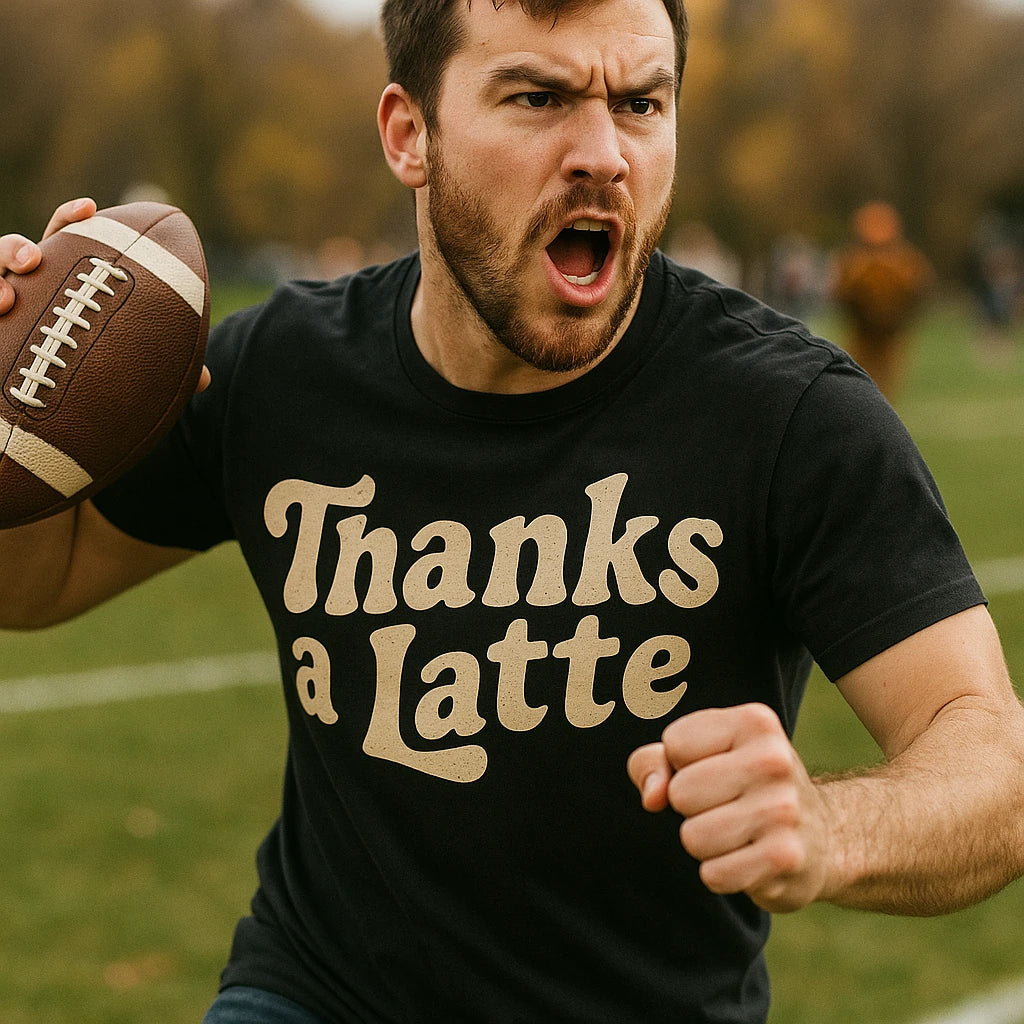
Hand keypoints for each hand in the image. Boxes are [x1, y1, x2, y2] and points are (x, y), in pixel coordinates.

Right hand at [1, 197, 210, 391]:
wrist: (51, 413)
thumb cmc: (90, 376)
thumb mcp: (124, 366)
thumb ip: (156, 365)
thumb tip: (205, 380)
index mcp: (63, 283)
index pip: (63, 241)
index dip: (72, 219)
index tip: (90, 208)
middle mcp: (28, 291)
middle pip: (15, 255)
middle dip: (18, 248)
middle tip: (35, 258)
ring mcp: (3, 307)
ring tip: (7, 297)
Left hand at [627, 703, 834, 912]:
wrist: (821, 836)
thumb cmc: (740, 785)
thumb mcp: (698, 756)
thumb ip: (652, 763)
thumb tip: (652, 796)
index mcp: (754, 722)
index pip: (674, 744)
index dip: (681, 764)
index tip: (713, 768)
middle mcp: (774, 760)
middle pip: (680, 793)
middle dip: (690, 807)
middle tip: (725, 805)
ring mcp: (784, 809)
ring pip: (693, 837)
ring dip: (704, 843)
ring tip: (737, 832)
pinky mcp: (785, 858)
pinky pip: (714, 875)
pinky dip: (721, 874)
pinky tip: (749, 859)